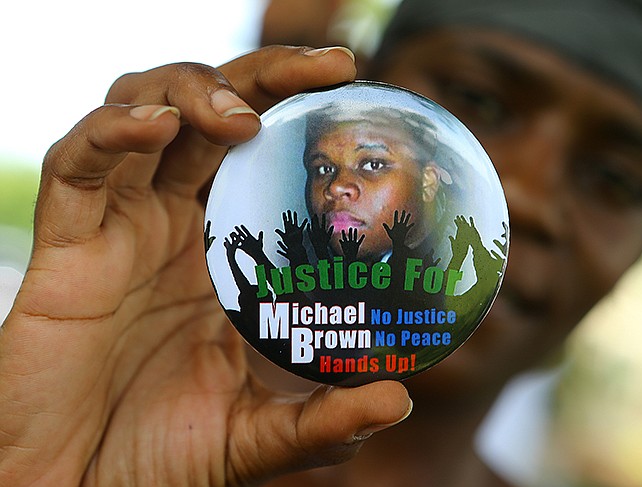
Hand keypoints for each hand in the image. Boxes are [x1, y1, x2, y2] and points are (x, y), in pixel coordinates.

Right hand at [0, 46, 410, 486]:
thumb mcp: (257, 436)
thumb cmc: (158, 456)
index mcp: (216, 252)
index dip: (299, 114)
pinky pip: (79, 164)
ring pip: (141, 111)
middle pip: (212, 112)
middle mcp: (168, 225)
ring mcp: (117, 228)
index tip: (356, 94)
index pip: (258, 156)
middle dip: (267, 75)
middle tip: (332, 68)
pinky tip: (159, 129)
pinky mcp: (66, 246)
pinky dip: (112, 132)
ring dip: (191, 89)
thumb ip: (324, 420)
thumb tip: (401, 401)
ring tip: (239, 117)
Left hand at [275, 210, 307, 247]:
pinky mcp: (299, 231)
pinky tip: (306, 219)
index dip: (284, 217)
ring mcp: (295, 229)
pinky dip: (304, 222)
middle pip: (290, 220)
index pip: (285, 222)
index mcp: (286, 229)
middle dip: (289, 215)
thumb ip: (280, 233)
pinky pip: (302, 226)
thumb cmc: (289, 243)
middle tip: (288, 210)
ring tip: (295, 212)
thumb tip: (275, 229)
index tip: (283, 213)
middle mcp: (291, 228)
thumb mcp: (284, 237)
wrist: (294, 247)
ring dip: (295, 217)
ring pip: (295, 221)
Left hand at [383, 209, 413, 244]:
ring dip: (407, 218)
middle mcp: (399, 225)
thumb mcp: (389, 232)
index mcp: (395, 225)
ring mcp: (403, 227)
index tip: (396, 210)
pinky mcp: (406, 230)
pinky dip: (411, 225)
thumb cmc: (393, 237)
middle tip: (404, 210)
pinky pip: (409, 227)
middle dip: (403, 215)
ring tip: (409, 213)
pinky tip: (413, 223)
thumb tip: (383, 223)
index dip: (396, 215)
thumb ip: (386, 227)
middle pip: (402, 218)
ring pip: (406, 221)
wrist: (397, 241)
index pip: (396, 218)